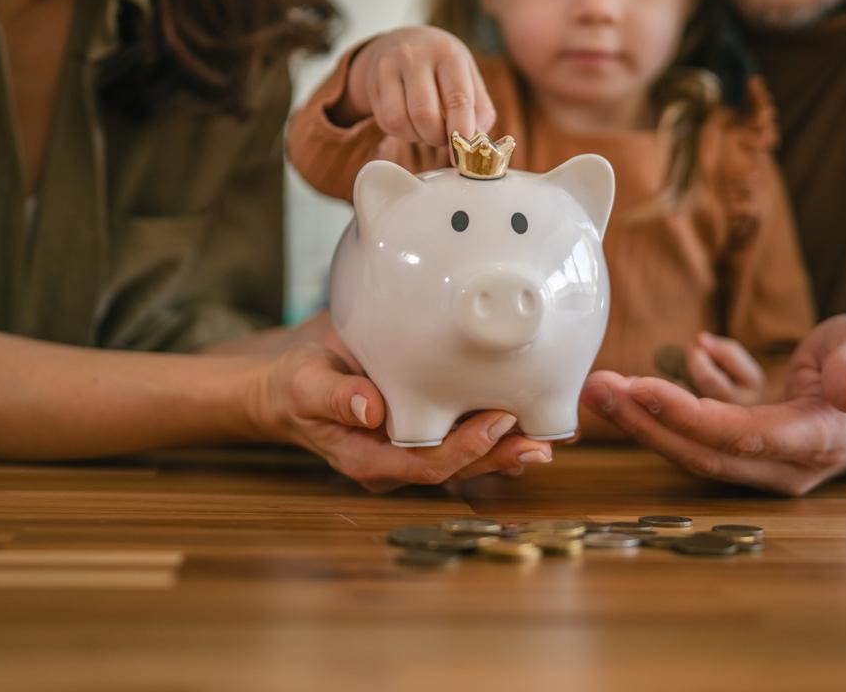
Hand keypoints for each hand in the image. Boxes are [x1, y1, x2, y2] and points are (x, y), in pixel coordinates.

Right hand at [251, 341, 553, 492]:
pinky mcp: (425, 428)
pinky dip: (500, 429)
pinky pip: (465, 435)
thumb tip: (370, 410)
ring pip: (469, 456)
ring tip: (552, 434)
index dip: (464, 449)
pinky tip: (532, 415)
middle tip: (543, 438)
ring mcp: (413, 448)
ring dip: (509, 447)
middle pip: (458, 467)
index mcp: (370, 458)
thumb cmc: (296, 381)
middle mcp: (397, 460)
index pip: (426, 464)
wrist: (293, 379)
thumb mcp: (305, 383)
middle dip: (501, 455)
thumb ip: (334, 397)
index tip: (497, 423)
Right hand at [338, 26, 496, 149]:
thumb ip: (480, 109)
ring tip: (426, 128)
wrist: (403, 42)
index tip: (461, 155)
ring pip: (400, 121)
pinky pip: (386, 122)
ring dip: (416, 137)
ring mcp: (390, 67)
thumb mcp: (468, 76)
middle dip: (436, 138)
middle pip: (424, 114)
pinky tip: (410, 121)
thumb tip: (477, 142)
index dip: (461, 132)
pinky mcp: (373, 82)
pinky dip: (401, 132)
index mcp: (449, 55)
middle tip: (443, 138)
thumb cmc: (442, 66)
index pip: (457, 99)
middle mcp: (417, 57)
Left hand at [584, 314, 845, 494]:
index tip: (641, 390)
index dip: (689, 417)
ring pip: (694, 445)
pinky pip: (706, 423)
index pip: (742, 437)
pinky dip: (694, 386)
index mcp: (816, 441)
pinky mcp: (744, 446)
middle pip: (703, 452)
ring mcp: (760, 460)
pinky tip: (701, 349)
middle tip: (597, 391)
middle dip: (646, 423)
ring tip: (603, 383)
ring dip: (646, 416)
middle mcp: (783, 464)